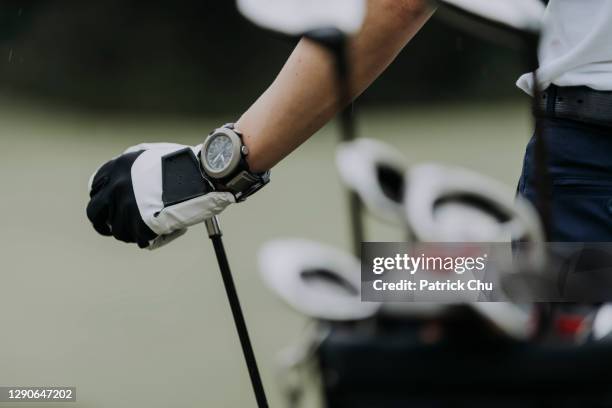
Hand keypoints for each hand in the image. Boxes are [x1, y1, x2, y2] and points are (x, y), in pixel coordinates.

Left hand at [86, 143, 234, 248]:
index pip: (95, 190)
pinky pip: (141, 240)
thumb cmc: (184, 163)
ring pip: (120, 231)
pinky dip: (153, 238)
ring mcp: (125, 208)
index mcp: (117, 168)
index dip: (103, 201)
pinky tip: (168, 229)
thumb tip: (130, 180)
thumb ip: (135, 168)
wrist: (202, 174)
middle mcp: (115, 188)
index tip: (109, 209)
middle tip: (113, 228)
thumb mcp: (151, 154)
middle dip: (103, 223)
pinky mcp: (140, 226)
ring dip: (134, 231)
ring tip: (156, 225)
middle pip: (95, 214)